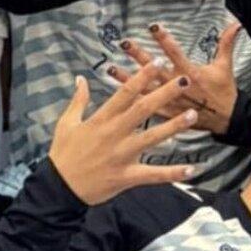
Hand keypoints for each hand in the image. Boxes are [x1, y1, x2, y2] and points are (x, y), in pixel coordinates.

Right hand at [49, 64, 199, 204]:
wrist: (57, 189)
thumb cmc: (63, 154)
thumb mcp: (66, 123)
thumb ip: (78, 100)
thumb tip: (80, 78)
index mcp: (101, 119)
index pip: (125, 93)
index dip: (142, 77)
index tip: (158, 62)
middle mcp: (114, 134)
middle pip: (143, 109)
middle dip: (165, 93)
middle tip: (185, 79)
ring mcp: (121, 155)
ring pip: (152, 138)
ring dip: (174, 126)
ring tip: (193, 115)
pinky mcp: (126, 176)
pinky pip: (152, 175)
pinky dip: (172, 174)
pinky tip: (191, 170)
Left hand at [111, 21, 240, 135]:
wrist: (225, 119)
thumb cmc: (224, 91)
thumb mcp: (225, 66)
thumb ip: (226, 43)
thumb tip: (235, 24)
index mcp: (191, 73)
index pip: (175, 53)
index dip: (164, 39)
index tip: (153, 26)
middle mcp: (177, 86)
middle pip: (154, 69)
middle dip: (139, 55)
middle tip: (125, 43)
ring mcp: (169, 100)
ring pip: (144, 88)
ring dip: (127, 78)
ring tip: (110, 68)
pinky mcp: (165, 113)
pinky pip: (146, 107)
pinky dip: (132, 101)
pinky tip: (117, 94)